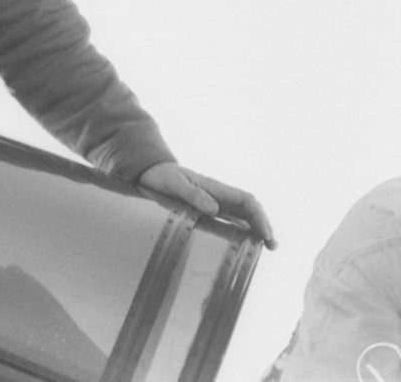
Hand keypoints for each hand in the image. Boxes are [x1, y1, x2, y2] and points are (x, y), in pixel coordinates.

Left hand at [137, 161, 276, 249]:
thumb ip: (193, 195)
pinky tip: (245, 243)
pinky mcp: (205, 212)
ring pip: (242, 216)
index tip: (264, 233)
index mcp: (214, 187)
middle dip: (263, 225)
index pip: (245, 200)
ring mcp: (213, 204)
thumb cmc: (162, 176)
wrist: (150, 174)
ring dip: (255, 230)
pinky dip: (240, 232)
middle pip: (249, 209)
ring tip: (265, 247)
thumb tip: (215, 210)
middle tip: (272, 246)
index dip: (258, 215)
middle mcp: (218, 196)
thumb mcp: (175, 183)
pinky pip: (227, 222)